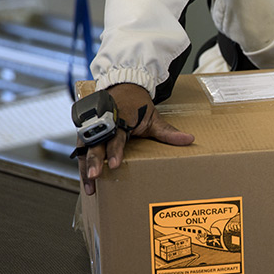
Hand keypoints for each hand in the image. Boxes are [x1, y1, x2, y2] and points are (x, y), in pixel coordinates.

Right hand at [78, 83, 194, 194]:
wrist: (124, 87)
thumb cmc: (139, 104)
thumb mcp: (154, 117)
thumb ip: (168, 132)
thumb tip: (189, 139)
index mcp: (120, 117)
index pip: (116, 137)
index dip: (114, 151)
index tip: (114, 165)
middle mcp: (103, 121)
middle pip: (95, 143)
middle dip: (93, 161)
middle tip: (94, 177)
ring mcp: (92, 125)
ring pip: (85, 147)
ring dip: (86, 166)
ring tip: (90, 187)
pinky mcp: (87, 130)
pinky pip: (83, 147)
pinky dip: (84, 162)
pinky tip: (87, 179)